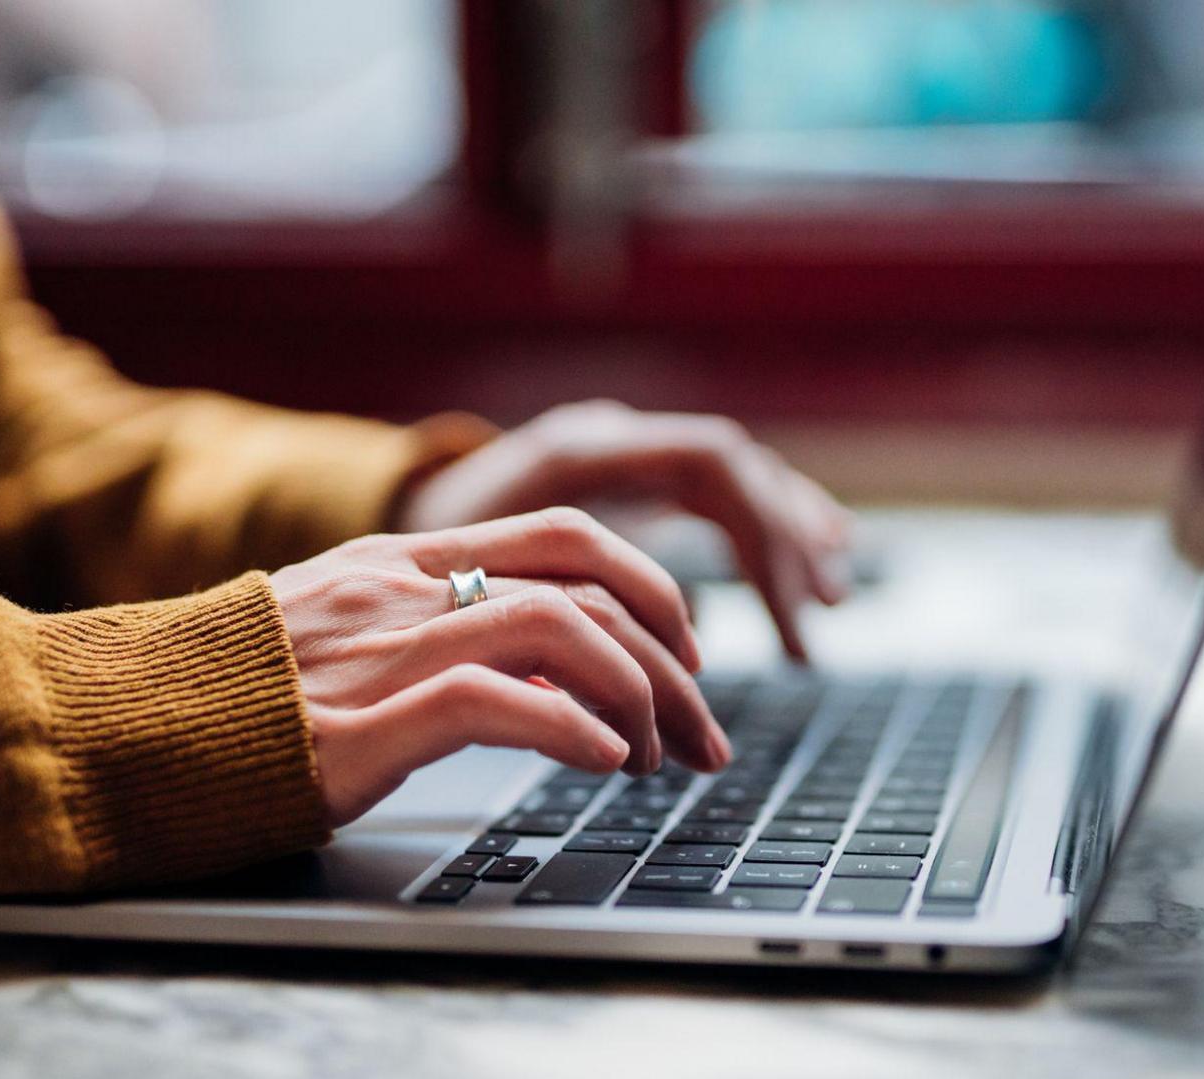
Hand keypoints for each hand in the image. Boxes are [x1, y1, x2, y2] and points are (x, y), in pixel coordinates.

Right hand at [270, 508, 732, 827]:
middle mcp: (406, 587)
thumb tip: (545, 665)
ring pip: (563, 630)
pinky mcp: (361, 722)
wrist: (118, 721)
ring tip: (656, 757)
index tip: (684, 655)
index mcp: (405, 560)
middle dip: (673, 653)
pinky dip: (572, 730)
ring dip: (637, 697)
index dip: (650, 587)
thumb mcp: (341, 630)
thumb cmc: (233, 691)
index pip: (567, 535)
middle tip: (703, 726)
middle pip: (589, 576)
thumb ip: (434, 626)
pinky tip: (603, 764)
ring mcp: (385, 648)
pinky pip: (497, 702)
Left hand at [397, 400, 854, 659]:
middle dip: (783, 550)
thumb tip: (610, 705)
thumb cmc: (408, 564)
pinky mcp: (621, 480)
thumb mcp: (464, 591)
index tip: (780, 622)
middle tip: (815, 627)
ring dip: (787, 535)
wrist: (372, 511)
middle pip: (733, 470)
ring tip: (831, 598)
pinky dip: (763, 527)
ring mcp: (618, 452)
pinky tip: (810, 557)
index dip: (758, 541)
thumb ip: (540, 625)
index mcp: (577, 449)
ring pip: (732, 476)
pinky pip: (715, 492)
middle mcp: (608, 437)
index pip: (708, 464)